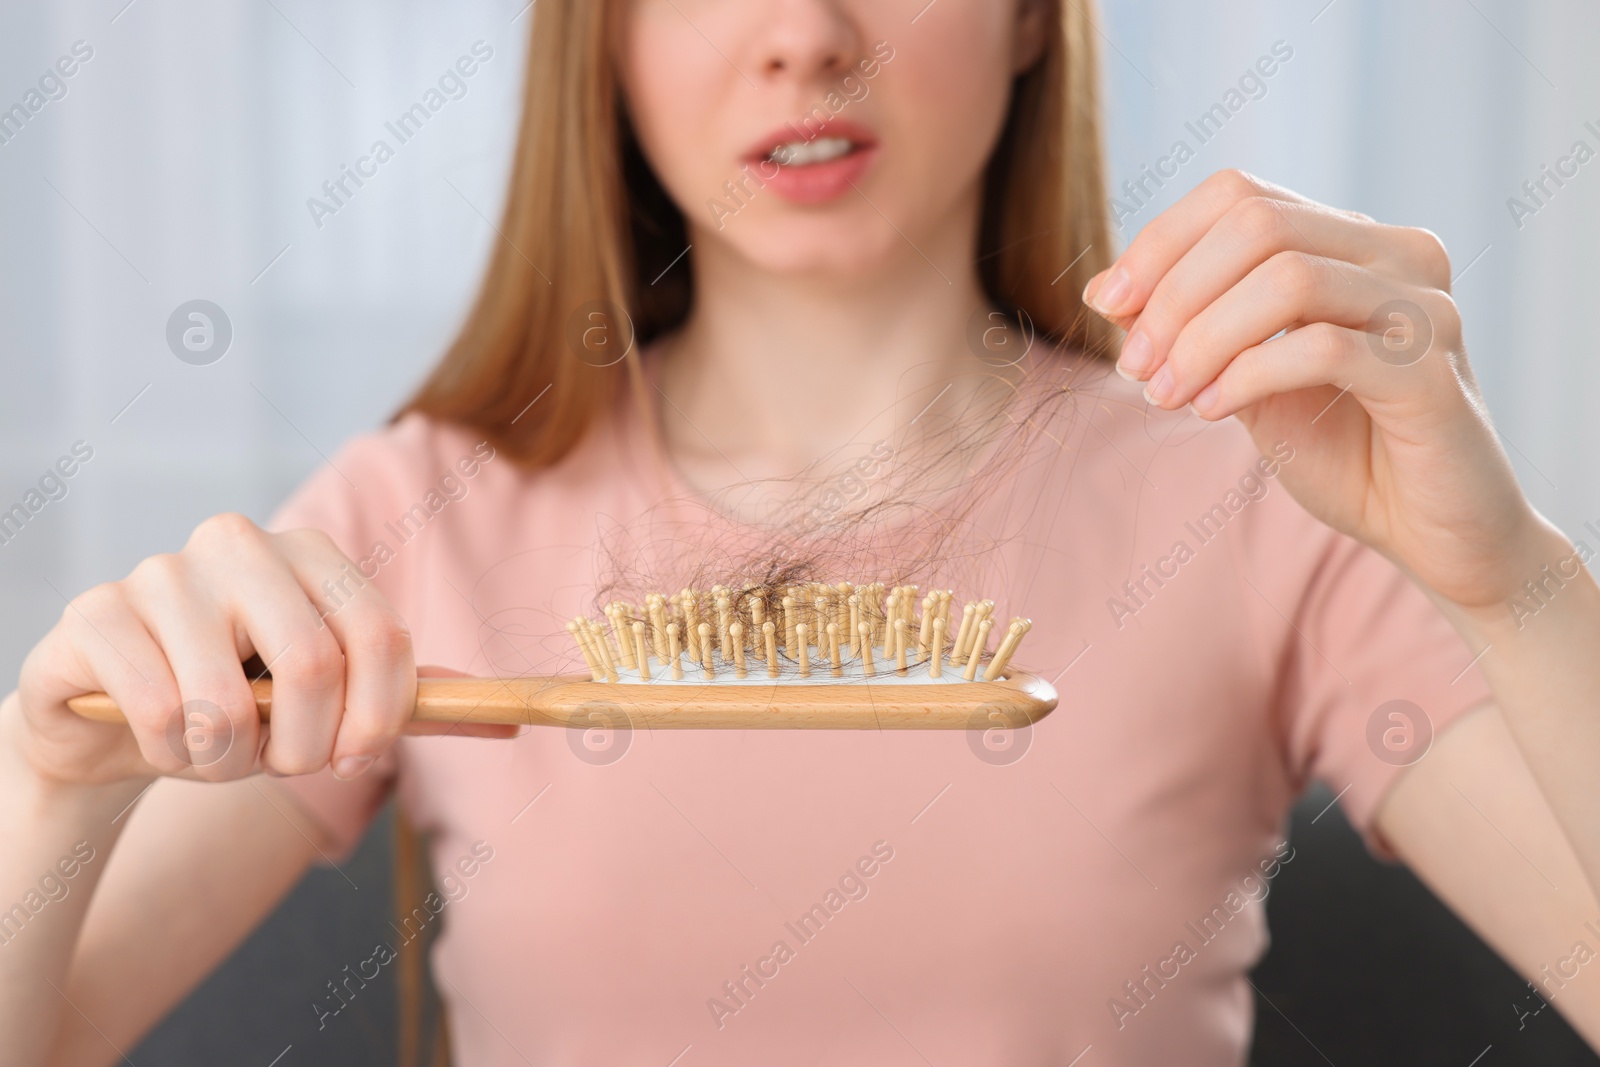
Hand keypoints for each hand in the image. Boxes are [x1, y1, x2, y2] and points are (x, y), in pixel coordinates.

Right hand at [7, 513, 507, 788]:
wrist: (118, 717)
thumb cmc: (240, 702)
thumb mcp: (330, 701)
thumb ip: (405, 702)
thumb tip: (510, 722)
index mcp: (312, 554)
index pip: (381, 633)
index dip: (381, 713)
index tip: (357, 757)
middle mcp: (240, 542)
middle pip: (314, 664)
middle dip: (304, 747)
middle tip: (279, 764)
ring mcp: (161, 572)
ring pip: (225, 702)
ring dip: (227, 762)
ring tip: (213, 752)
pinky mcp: (95, 615)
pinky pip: (157, 712)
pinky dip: (168, 755)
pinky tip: (158, 739)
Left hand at [1083, 169, 1554, 610]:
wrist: (1431, 535)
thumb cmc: (1343, 451)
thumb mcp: (1245, 379)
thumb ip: (1191, 328)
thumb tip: (1103, 290)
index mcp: (1354, 243)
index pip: (1240, 194)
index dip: (1160, 243)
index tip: (1107, 304)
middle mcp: (1401, 256)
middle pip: (1257, 223)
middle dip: (1174, 294)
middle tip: (1135, 365)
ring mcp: (1425, 310)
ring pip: (1287, 279)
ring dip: (1202, 338)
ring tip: (1166, 394)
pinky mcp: (1432, 376)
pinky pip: (1322, 347)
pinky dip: (1247, 374)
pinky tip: (1212, 409)